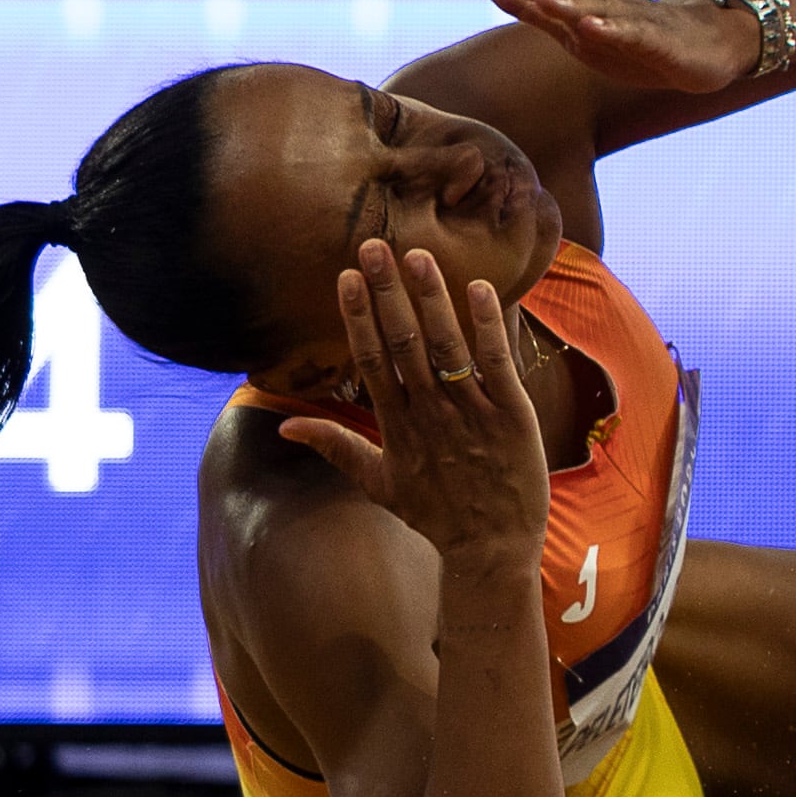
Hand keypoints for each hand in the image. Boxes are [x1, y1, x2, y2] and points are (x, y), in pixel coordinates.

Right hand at [276, 243, 553, 579]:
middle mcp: (429, 414)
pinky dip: (488, 326)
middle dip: (387, 295)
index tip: (346, 277)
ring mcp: (471, 412)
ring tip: (417, 256)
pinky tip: (481, 289)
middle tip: (373, 246)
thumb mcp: (378, 483)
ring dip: (431, 299)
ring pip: (446, 346)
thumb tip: (283, 425)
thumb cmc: (436, 514)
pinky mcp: (512, 414)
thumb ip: (335, 447)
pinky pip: (497, 363)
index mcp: (397, 426)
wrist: (492, 549)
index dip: (358, 319)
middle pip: (403, 344)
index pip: (370, 361)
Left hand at [475, 0, 754, 93]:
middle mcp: (610, 5)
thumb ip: (531, 8)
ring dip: (572, 3)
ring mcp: (635, 22)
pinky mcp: (659, 42)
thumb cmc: (637, 40)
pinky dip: (613, 31)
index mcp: (589, 4)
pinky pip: (634, 36)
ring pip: (601, 10)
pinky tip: (593, 28)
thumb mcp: (577, 30)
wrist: (709, 48)